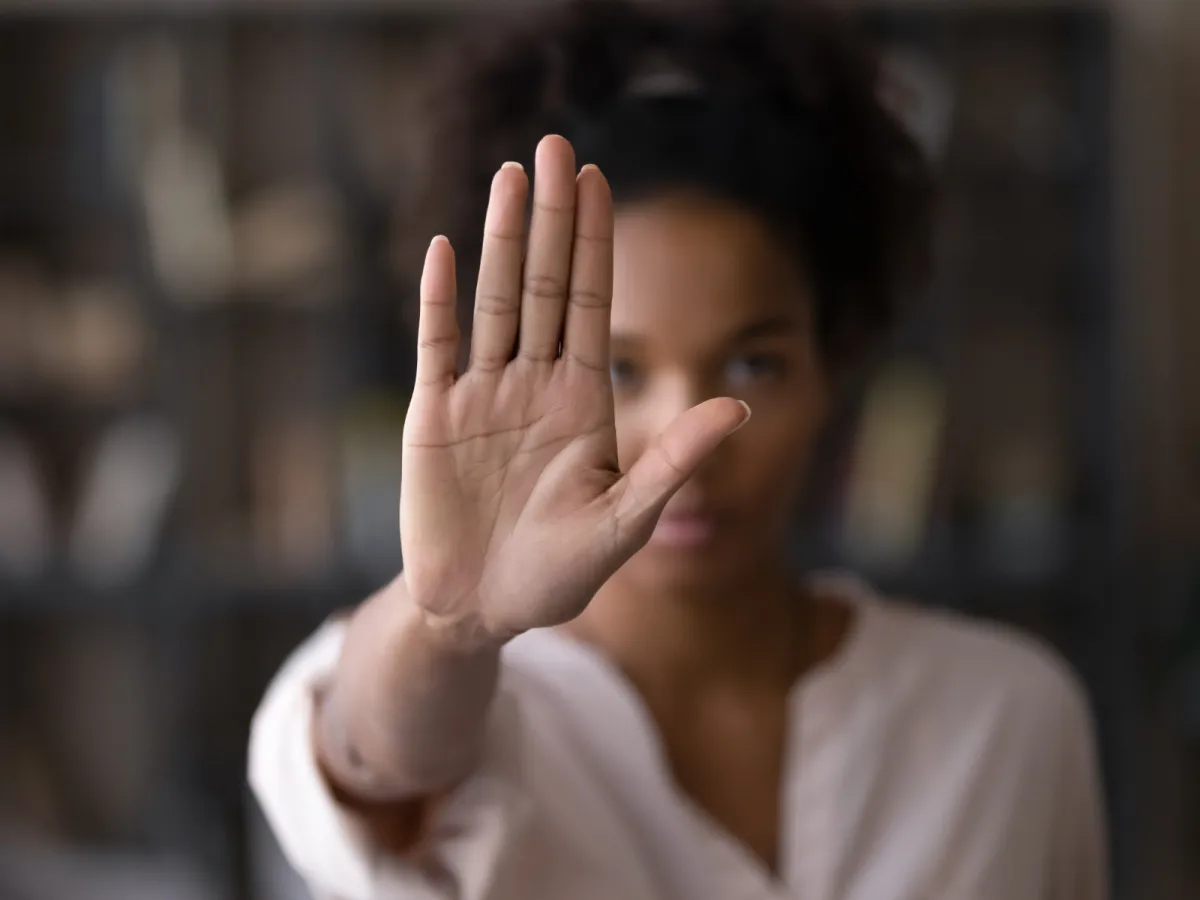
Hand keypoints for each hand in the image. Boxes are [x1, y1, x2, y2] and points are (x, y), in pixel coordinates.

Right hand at [400, 135, 749, 646]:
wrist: (481, 611)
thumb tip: (740, 406)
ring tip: (510, 176)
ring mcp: (481, 396)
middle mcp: (533, 385)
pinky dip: (439, 300)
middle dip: (553, 218)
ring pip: (494, 301)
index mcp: (582, 401)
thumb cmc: (558, 575)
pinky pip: (436, 347)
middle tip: (555, 145)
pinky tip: (445, 249)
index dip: (597, 242)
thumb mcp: (626, 521)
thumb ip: (674, 461)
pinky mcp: (432, 418)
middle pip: (545, 285)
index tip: (600, 179)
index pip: (592, 304)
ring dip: (501, 240)